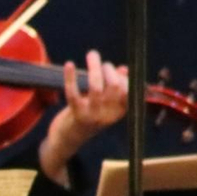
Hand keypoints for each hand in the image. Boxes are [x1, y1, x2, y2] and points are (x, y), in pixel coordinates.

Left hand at [39, 49, 128, 184]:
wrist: (68, 140)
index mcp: (119, 111)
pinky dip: (71, 78)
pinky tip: (69, 64)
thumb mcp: (104, 104)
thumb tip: (124, 69)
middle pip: (114, 86)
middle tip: (101, 62)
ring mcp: (93, 116)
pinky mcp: (76, 115)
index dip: (124, 77)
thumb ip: (114, 87)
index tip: (116, 69)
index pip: (129, 90)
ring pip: (96, 87)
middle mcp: (109, 115)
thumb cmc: (87, 116)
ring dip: (94, 67)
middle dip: (108, 69)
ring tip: (92, 55)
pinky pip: (73, 94)